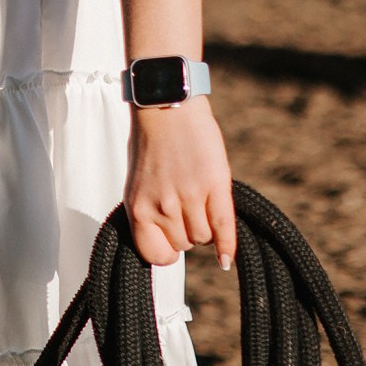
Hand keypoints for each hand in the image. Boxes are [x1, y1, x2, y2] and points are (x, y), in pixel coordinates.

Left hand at [123, 97, 235, 269]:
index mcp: (137, 206)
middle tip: (185, 208)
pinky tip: (226, 259)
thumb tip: (166, 238)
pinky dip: (227, 247)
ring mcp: (189, 196)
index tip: (170, 243)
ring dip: (205, 228)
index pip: (154, 254)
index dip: (165, 251)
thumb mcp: (139, 181)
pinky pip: (223, 227)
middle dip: (186, 232)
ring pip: (204, 237)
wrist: (166, 106)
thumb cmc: (150, 142)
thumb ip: (150, 210)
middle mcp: (162, 206)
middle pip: (184, 244)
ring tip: (200, 204)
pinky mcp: (215, 185)